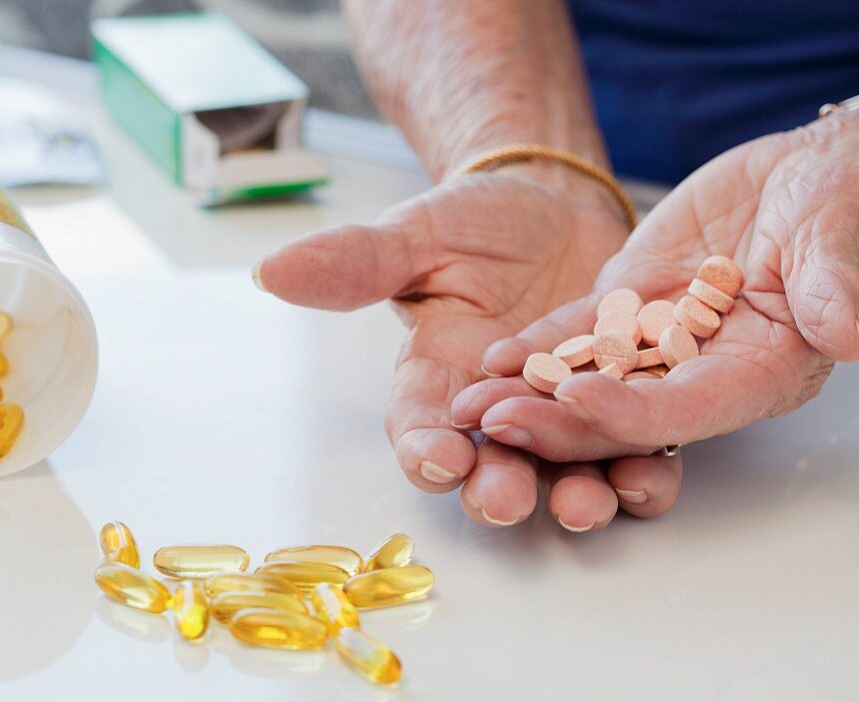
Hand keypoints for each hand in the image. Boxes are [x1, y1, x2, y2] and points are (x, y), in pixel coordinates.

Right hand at [254, 163, 679, 529]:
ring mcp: (560, 413)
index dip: (424, 449)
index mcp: (436, 379)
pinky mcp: (620, 402)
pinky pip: (630, 445)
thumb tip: (270, 270)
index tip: (438, 457)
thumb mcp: (417, 235)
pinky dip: (642, 467)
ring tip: (586, 504)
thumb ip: (354, 262)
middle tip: (508, 499)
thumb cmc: (475, 222)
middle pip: (490, 466)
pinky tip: (649, 474)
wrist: (554, 206)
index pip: (418, 426)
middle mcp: (494, 413)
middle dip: (498, 488)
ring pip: (563, 471)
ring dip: (574, 495)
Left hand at [453, 116, 858, 467]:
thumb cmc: (837, 201)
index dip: (631, 410)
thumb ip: (834, 282)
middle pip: (622, 412)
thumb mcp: (838, 232)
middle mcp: (701, 370)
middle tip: (493, 424)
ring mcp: (658, 344)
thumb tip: (849, 329)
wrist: (801, 175)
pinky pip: (576, 336)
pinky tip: (491, 361)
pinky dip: (535, 349)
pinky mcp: (628, 311)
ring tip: (468, 407)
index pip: (688, 406)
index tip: (575, 397)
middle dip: (556, 423)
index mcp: (759, 371)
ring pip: (587, 381)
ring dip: (528, 397)